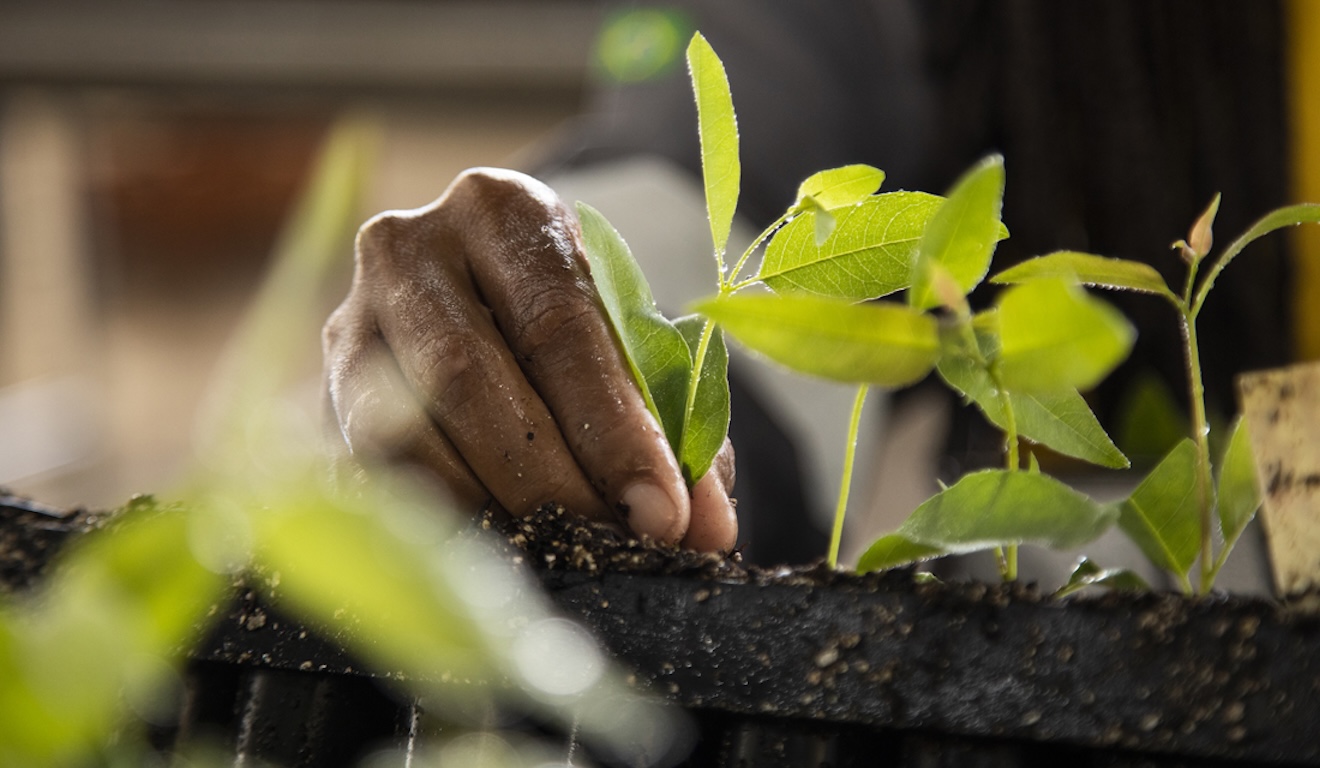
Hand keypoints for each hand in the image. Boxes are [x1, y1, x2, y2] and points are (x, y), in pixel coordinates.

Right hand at [322, 168, 736, 550]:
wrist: (459, 306)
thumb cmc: (562, 328)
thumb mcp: (623, 348)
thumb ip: (667, 424)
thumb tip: (703, 527)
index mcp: (502, 211)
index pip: (559, 324)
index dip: (614, 428)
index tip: (662, 512)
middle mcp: (409, 248)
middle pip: (469, 376)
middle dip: (550, 480)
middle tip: (613, 546)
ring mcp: (346, 321)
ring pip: (401, 432)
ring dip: (487, 510)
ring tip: (561, 556)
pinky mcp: (315, 395)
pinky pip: (367, 474)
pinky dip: (435, 525)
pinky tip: (494, 556)